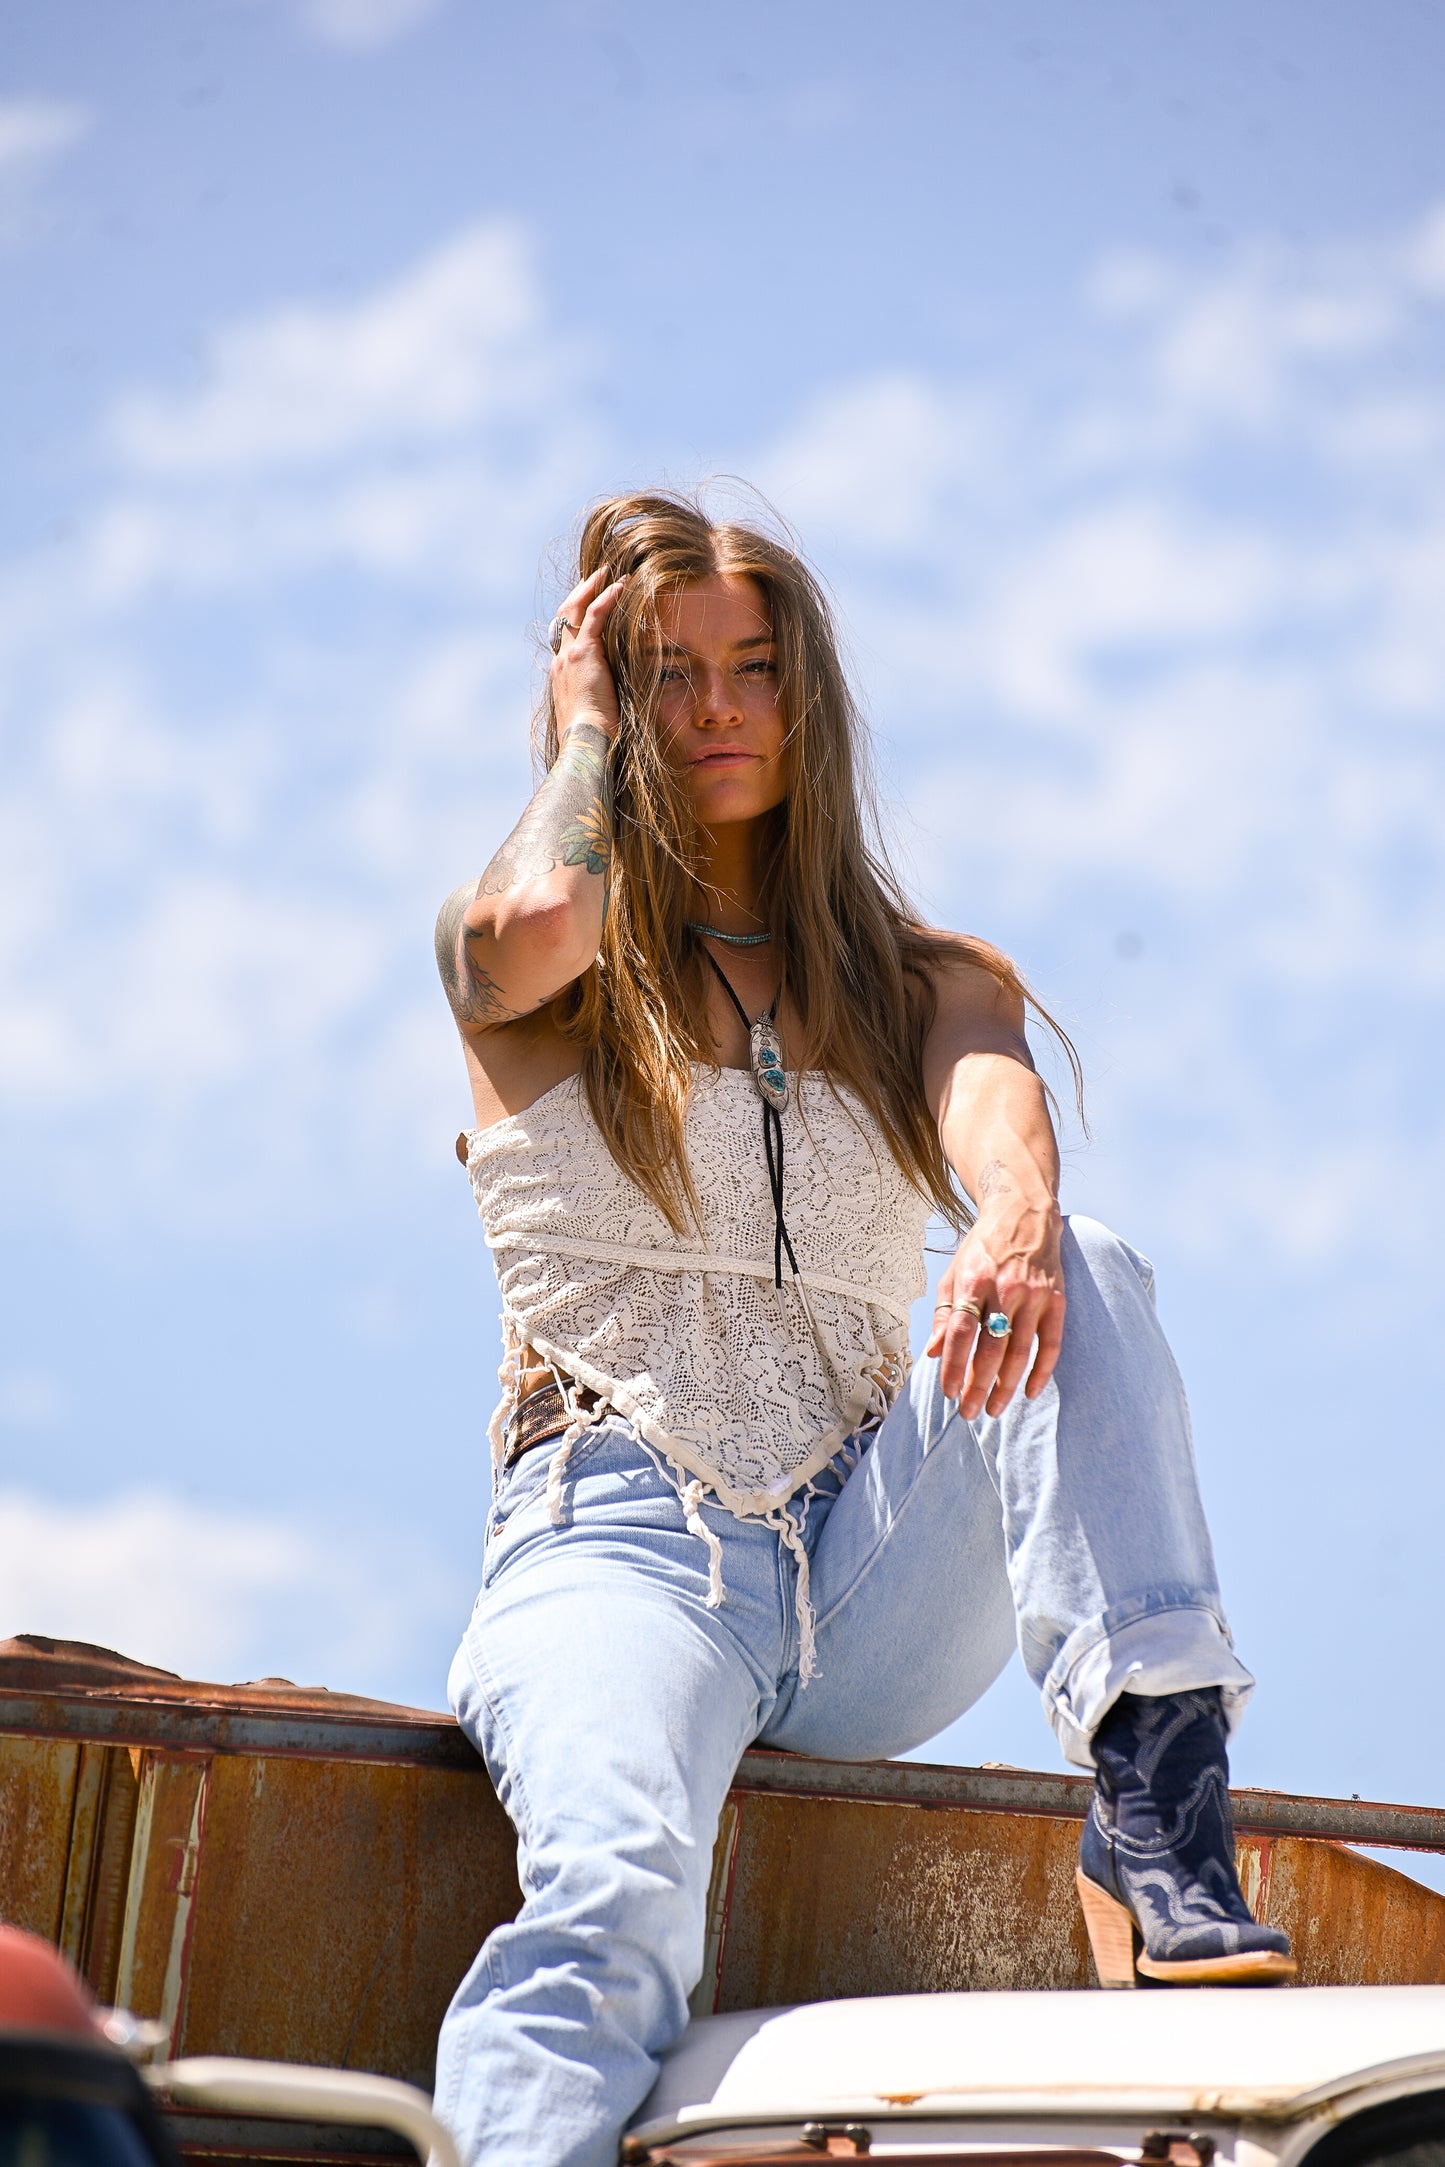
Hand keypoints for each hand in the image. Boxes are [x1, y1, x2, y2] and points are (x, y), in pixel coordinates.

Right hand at [551, 566, 626, 741]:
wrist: (585, 742)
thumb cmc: (593, 736)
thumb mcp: (594, 712)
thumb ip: (600, 696)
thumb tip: (616, 696)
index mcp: (561, 674)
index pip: (564, 634)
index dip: (575, 614)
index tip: (587, 600)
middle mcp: (560, 660)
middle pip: (565, 614)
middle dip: (580, 592)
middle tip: (596, 576)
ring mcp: (569, 655)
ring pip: (577, 609)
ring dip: (593, 587)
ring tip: (609, 572)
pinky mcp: (584, 653)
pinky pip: (596, 616)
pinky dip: (608, 597)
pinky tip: (621, 586)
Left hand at [925, 1193, 1065, 1419]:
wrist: (1024, 1214)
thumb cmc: (982, 1248)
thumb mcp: (954, 1272)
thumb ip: (943, 1313)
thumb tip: (932, 1353)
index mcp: (973, 1281)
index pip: (960, 1333)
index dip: (953, 1366)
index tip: (948, 1393)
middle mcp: (1004, 1288)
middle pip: (989, 1348)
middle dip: (977, 1386)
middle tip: (968, 1413)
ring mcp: (1034, 1295)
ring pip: (1019, 1351)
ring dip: (1006, 1386)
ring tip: (994, 1409)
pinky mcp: (1056, 1299)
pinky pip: (1051, 1343)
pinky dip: (1042, 1371)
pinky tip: (1030, 1392)